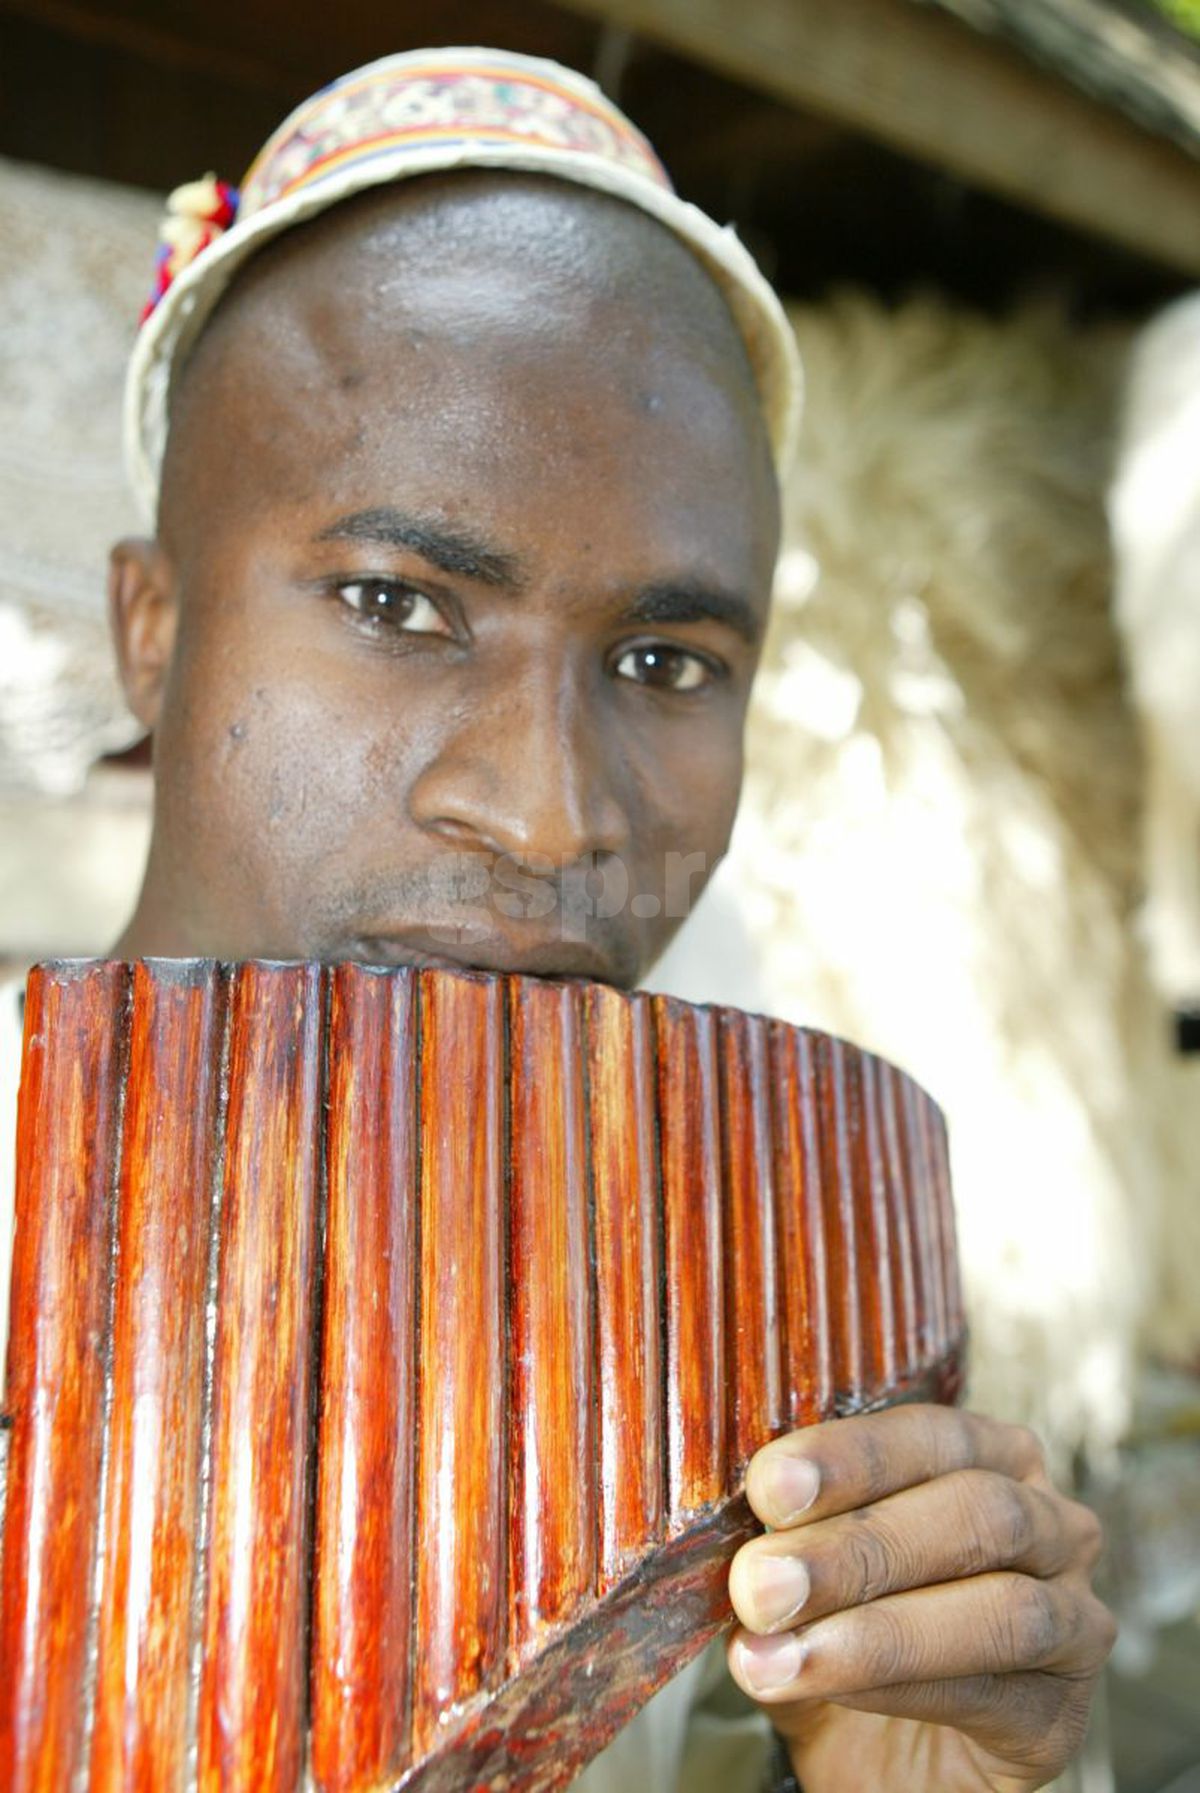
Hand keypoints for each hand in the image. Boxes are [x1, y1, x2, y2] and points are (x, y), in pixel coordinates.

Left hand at [725, 1405, 1115, 1791]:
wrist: (877, 1760)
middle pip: (973, 1510)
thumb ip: (785, 1535)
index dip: (851, 1456)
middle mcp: (1051, 1525)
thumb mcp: (803, 1570)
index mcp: (988, 1459)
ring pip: (1000, 1607)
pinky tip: (828, 1686)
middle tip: (762, 1583)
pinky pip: (994, 1692)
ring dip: (878, 1629)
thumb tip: (731, 1513)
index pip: (930, 1435)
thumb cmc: (844, 1635)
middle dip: (858, 1547)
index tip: (769, 1486)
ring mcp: (1072, 1620)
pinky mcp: (1061, 1716)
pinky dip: (899, 1688)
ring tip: (780, 1650)